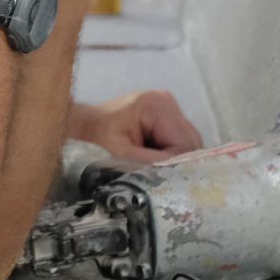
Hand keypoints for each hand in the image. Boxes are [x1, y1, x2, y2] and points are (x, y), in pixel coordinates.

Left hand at [68, 91, 205, 162]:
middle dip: (179, 161)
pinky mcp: (168, 113)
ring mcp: (169, 106)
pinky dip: (172, 151)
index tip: (163, 177)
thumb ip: (152, 162)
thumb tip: (179, 174)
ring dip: (176, 157)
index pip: (183, 142)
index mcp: (157, 106)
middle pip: (190, 141)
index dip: (176, 163)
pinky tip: (156, 156)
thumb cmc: (100, 138)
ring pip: (189, 141)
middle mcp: (168, 101)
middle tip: (162, 175)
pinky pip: (181, 137)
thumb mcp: (123, 153)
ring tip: (156, 165)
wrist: (88, 124)